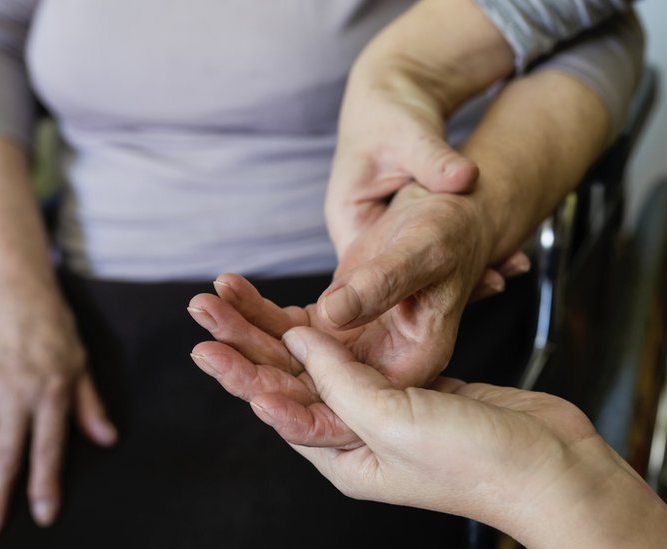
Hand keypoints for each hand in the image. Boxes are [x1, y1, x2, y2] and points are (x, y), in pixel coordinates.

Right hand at [0, 293, 116, 538]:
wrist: (13, 301)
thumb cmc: (53, 332)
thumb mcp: (82, 365)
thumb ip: (91, 406)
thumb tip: (108, 438)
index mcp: (49, 392)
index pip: (47, 446)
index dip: (44, 482)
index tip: (42, 512)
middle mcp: (14, 398)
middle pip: (2, 454)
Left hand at [189, 184, 493, 446]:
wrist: (463, 215)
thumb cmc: (456, 235)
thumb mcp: (429, 262)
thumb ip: (382, 292)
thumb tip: (330, 314)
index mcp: (407, 383)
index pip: (335, 414)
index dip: (287, 401)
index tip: (241, 380)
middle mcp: (377, 383)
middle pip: (301, 386)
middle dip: (247, 363)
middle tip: (203, 340)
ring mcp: (355, 360)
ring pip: (289, 356)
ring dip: (243, 331)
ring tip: (203, 304)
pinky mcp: (340, 331)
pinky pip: (290, 327)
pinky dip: (257, 308)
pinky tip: (228, 287)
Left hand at [243, 327, 666, 548]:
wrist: (554, 466)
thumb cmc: (479, 462)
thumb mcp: (395, 422)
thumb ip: (341, 380)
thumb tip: (299, 338)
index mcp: (345, 457)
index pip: (276, 405)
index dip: (239, 370)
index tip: (205, 339)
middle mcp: (359, 435)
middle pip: (290, 380)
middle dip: (247, 342)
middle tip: (206, 304)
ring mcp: (388, 411)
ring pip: (321, 360)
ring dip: (281, 328)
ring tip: (239, 295)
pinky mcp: (416, 387)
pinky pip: (359, 352)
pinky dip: (333, 327)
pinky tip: (308, 308)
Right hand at [329, 55, 526, 300]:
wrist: (399, 84)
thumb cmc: (389, 107)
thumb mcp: (409, 133)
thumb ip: (434, 160)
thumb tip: (466, 178)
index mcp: (349, 218)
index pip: (369, 275)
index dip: (408, 288)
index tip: (455, 287)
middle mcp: (369, 233)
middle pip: (399, 279)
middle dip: (445, 284)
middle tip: (494, 282)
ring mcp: (393, 232)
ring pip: (424, 267)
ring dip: (463, 271)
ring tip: (505, 273)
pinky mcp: (417, 226)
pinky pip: (442, 248)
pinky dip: (470, 252)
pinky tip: (505, 256)